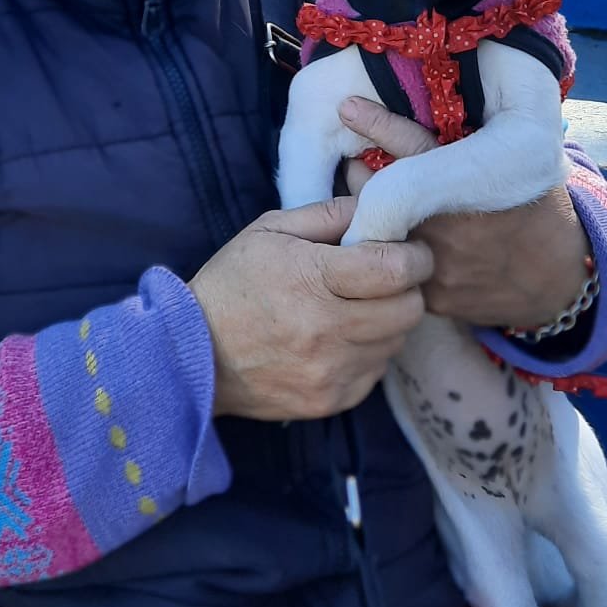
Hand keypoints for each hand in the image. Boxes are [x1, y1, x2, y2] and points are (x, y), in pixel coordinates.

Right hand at [189, 196, 432, 420]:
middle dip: (408, 287)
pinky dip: (369, 351)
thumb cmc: (233, 282)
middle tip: (387, 277)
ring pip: (397, 341)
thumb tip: (376, 205)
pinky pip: (376, 371)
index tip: (409, 250)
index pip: (397, 269)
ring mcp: (331, 371)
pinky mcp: (331, 401)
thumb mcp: (270, 230)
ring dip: (389, 320)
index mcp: (313, 279)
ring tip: (358, 306)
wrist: (192, 353)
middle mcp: (327, 330)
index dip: (414, 256)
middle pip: (409, 309)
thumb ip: (329, 213)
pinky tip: (341, 337)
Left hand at [341, 98, 592, 327]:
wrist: (557, 279)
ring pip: (380, 233)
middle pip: (382, 192)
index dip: (378, 124)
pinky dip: (393, 251)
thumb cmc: (531, 208)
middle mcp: (451, 223)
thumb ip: (475, 139)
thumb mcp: (518, 162)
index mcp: (476, 182)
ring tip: (366, 199)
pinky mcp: (433, 298)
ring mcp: (440, 264)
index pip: (415, 146)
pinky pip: (395, 270)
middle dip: (364, 175)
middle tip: (353, 161)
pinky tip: (396, 241)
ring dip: (368, 213)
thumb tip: (442, 95)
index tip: (346, 106)